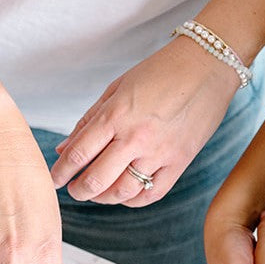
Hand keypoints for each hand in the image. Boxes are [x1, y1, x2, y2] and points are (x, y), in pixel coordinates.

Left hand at [50, 39, 238, 204]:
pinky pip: (151, 194)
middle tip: (74, 189)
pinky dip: (132, 200)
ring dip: (102, 198)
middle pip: (95, 181)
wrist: (209, 63)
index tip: (55, 178)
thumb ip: (88, 122)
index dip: (60, 172)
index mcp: (115, 115)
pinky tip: (123, 193)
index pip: (77, 155)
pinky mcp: (180, 162)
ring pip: (121, 192)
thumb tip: (63, 150)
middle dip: (77, 190)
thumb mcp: (116, 89)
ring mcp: (159, 152)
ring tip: (97, 192)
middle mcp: (135, 137)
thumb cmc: (160, 72)